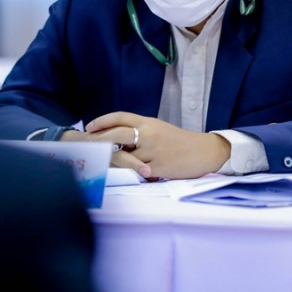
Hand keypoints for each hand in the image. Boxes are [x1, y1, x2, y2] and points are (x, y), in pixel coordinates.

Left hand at [85, 112, 230, 179]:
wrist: (203, 151)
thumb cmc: (180, 141)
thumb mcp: (160, 129)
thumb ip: (141, 132)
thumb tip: (119, 138)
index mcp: (148, 122)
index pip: (120, 117)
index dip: (102, 121)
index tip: (89, 127)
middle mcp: (148, 134)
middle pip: (116, 134)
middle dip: (99, 140)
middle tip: (88, 146)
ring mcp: (152, 151)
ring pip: (124, 156)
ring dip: (112, 159)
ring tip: (101, 162)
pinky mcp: (157, 167)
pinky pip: (137, 171)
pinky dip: (129, 172)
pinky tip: (122, 174)